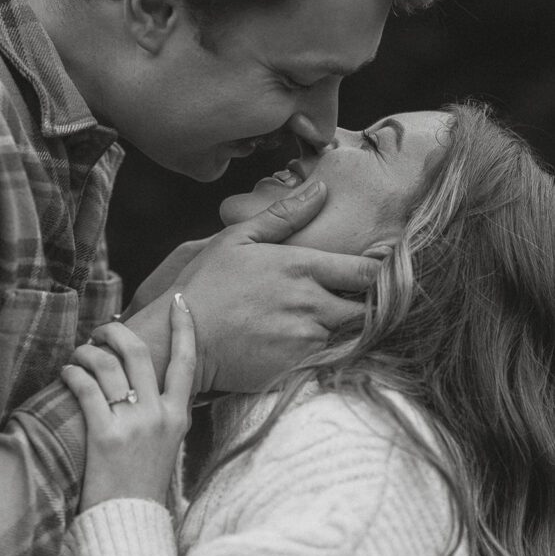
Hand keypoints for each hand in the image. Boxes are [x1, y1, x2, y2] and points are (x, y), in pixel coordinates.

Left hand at [62, 296, 195, 510]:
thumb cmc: (142, 486)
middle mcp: (159, 415)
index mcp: (178, 416)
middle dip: (116, 332)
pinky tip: (66, 373)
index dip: (184, 328)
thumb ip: (162, 413)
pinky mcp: (105, 436)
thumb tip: (139, 379)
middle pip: (138, 353)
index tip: (179, 303)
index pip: (187, 362)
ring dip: (87, 352)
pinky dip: (72, 374)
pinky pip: (85, 388)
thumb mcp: (167, 445)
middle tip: (102, 330)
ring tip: (78, 356)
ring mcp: (133, 425)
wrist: (130, 525)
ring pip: (107, 365)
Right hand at [121, 182, 379, 393]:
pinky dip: (312, 350)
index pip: (365, 272)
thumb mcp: (238, 239)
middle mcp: (311, 303)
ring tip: (302, 320)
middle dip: (358, 304)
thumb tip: (321, 188)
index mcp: (301, 267)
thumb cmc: (205, 284)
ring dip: (333, 327)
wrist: (181, 339)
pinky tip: (286, 341)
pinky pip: (319, 358)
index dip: (373, 272)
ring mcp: (305, 338)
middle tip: (341, 299)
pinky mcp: (296, 367)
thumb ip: (284, 215)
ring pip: (342, 334)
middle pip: (363, 308)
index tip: (369, 271)